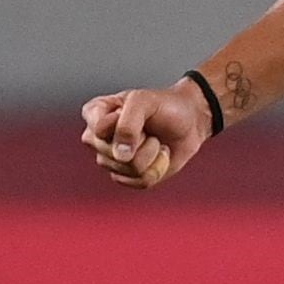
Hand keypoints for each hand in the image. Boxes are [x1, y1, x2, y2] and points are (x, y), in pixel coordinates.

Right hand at [81, 81, 212, 190]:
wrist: (188, 122)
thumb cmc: (164, 106)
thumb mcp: (144, 101)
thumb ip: (127, 124)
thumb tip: (121, 156)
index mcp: (94, 113)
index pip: (99, 131)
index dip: (126, 125)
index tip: (139, 112)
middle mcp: (96, 138)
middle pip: (113, 154)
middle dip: (142, 142)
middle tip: (149, 129)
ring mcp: (110, 159)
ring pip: (128, 169)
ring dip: (152, 155)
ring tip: (155, 141)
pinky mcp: (126, 176)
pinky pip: (139, 182)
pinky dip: (157, 169)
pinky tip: (159, 156)